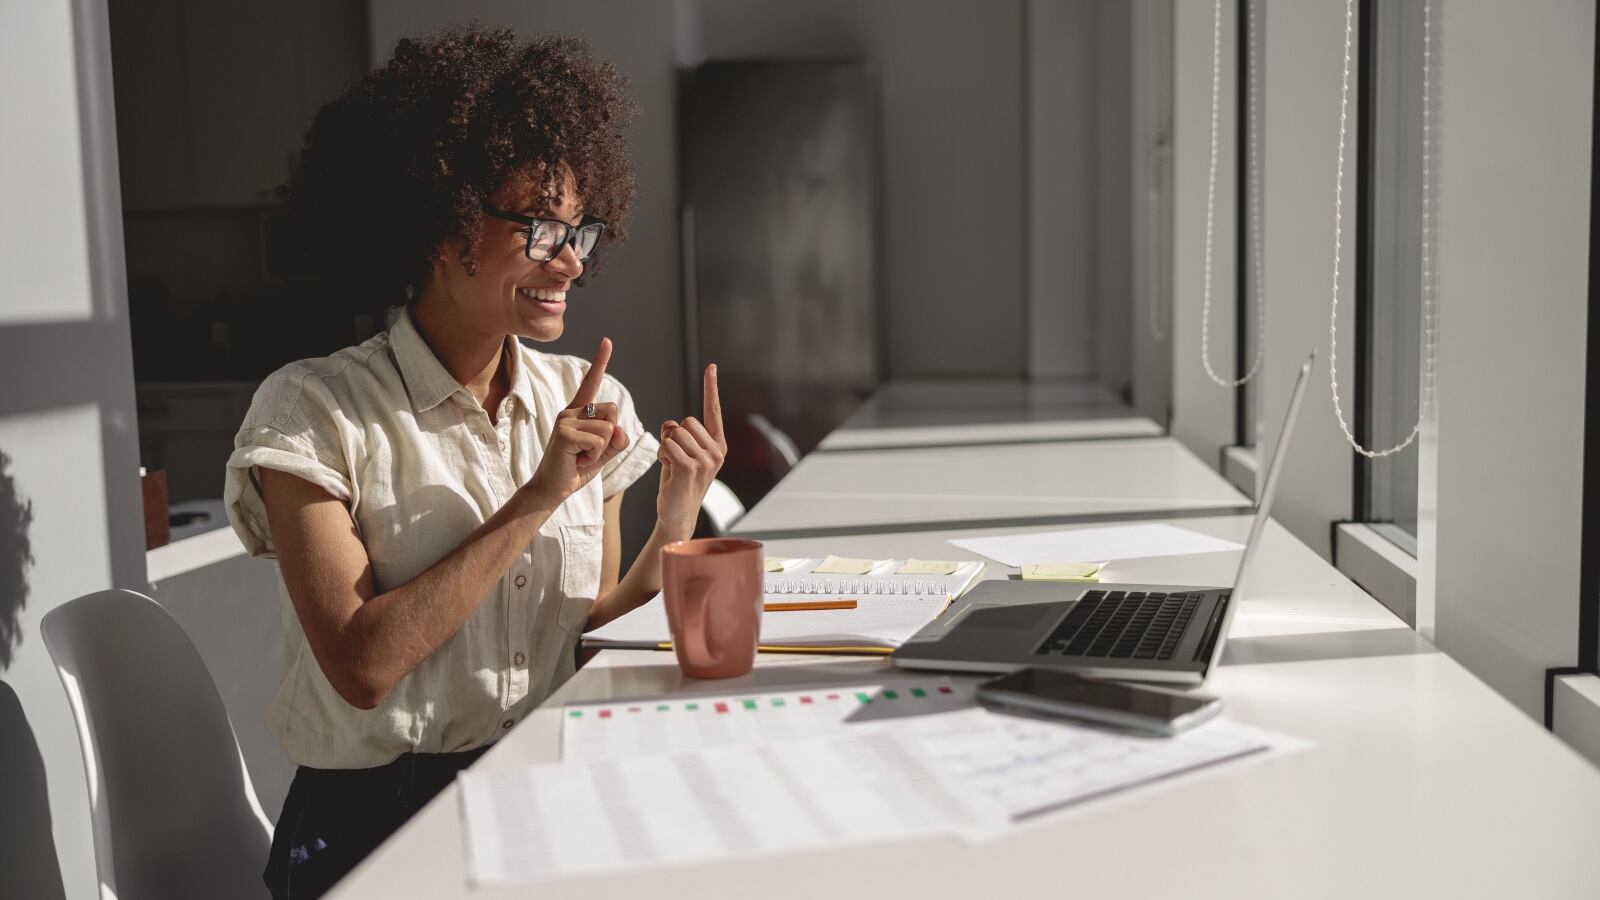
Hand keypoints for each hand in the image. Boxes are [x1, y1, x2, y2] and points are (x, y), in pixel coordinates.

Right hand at [525, 338, 629, 507]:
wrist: (551, 490)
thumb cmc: (575, 469)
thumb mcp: (603, 453)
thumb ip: (616, 440)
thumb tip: (620, 430)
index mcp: (579, 411)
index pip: (591, 382)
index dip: (600, 362)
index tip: (607, 341)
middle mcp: (571, 410)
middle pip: (613, 412)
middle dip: (610, 436)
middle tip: (588, 451)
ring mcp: (565, 419)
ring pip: (608, 429)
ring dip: (600, 451)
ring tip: (580, 457)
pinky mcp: (563, 431)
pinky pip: (598, 441)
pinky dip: (593, 457)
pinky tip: (576, 461)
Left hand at [656, 363, 726, 539]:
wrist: (677, 514)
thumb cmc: (678, 483)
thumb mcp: (682, 454)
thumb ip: (680, 435)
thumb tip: (670, 425)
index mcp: (718, 445)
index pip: (713, 411)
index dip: (711, 388)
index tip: (711, 367)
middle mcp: (716, 451)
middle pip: (685, 422)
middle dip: (673, 436)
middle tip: (676, 459)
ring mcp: (705, 461)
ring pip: (674, 433)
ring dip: (666, 448)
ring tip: (672, 466)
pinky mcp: (689, 468)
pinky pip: (667, 445)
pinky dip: (661, 455)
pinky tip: (668, 471)